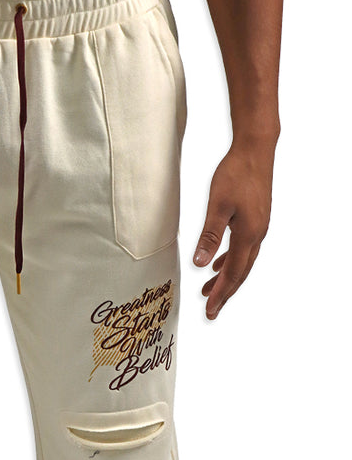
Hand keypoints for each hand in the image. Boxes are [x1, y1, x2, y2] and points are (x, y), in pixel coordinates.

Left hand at [192, 135, 277, 319]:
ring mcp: (258, 227)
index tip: (209, 310)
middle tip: (210, 310)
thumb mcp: (218, 205)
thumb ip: (209, 235)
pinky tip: (219, 264)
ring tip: (209, 289)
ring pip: (242, 261)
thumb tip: (200, 263)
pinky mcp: (255, 219)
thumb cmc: (236, 173)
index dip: (221, 293)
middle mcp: (257, 235)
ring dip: (227, 278)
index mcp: (249, 235)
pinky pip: (243, 248)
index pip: (233, 274)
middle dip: (225, 292)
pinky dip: (231, 261)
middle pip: (240, 273)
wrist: (256, 149)